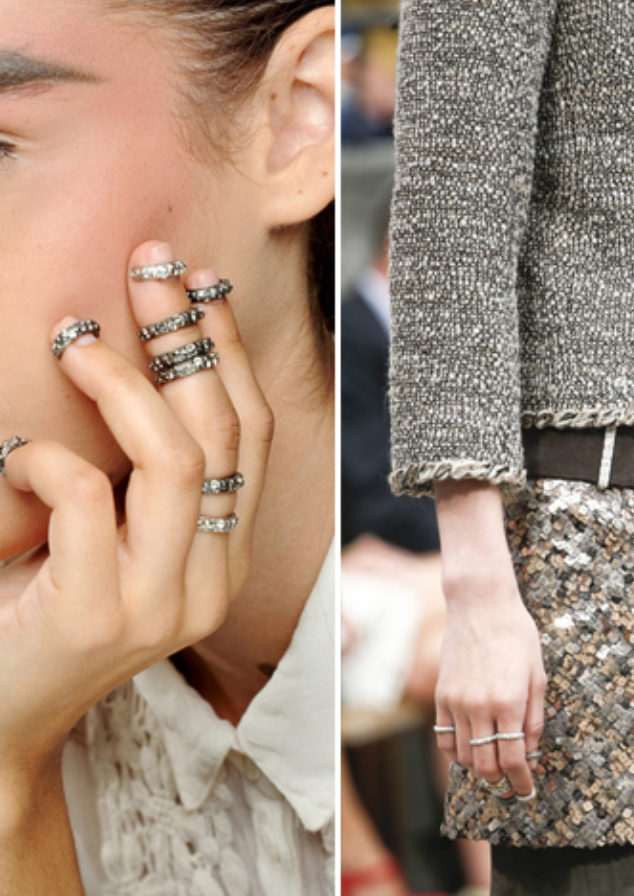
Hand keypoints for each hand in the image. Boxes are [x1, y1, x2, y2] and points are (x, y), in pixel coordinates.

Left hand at [0, 240, 272, 787]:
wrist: (4, 717)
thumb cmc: (49, 605)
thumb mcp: (117, 531)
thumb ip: (146, 472)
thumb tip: (141, 356)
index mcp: (227, 553)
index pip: (255, 433)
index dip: (229, 350)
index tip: (197, 283)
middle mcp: (214, 578)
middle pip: (227, 432)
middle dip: (186, 336)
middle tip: (145, 269)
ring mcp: (166, 603)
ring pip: (178, 459)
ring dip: (121, 382)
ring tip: (73, 339)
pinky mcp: (103, 616)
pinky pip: (86, 498)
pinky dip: (44, 457)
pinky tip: (12, 457)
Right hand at [433, 479, 545, 798]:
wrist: (480, 605)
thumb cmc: (516, 635)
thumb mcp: (537, 675)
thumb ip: (534, 718)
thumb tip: (530, 753)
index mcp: (509, 702)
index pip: (513, 760)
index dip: (521, 783)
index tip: (527, 791)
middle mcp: (480, 706)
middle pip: (485, 765)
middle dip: (501, 780)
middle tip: (511, 781)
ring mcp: (456, 701)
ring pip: (462, 755)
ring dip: (479, 766)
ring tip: (492, 761)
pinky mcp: (442, 694)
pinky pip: (443, 737)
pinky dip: (456, 749)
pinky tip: (470, 745)